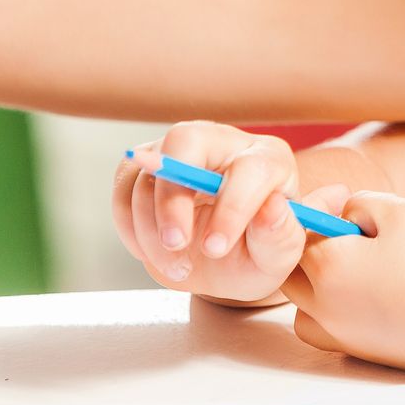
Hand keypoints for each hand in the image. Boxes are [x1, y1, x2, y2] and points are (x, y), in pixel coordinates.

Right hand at [112, 122, 342, 304]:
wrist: (225, 259)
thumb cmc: (257, 252)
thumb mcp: (277, 256)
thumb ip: (280, 236)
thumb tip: (272, 209)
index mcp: (268, 159)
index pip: (248, 167)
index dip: (231, 207)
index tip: (216, 248)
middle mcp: (224, 143)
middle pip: (186, 140)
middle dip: (173, 198)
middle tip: (176, 245)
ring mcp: (180, 151)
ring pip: (148, 173)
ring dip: (152, 228)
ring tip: (177, 265)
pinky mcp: (146, 168)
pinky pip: (123, 188)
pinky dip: (130, 227)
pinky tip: (153, 251)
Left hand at [285, 190, 404, 383]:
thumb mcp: (403, 211)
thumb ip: (361, 203)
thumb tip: (345, 215)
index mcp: (328, 268)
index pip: (299, 233)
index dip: (320, 210)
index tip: (343, 200)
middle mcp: (325, 308)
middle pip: (293, 274)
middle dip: (313, 248)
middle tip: (352, 233)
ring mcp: (343, 337)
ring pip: (304, 309)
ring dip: (317, 285)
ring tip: (359, 267)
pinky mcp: (365, 354)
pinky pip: (328, 331)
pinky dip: (336, 312)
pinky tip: (372, 295)